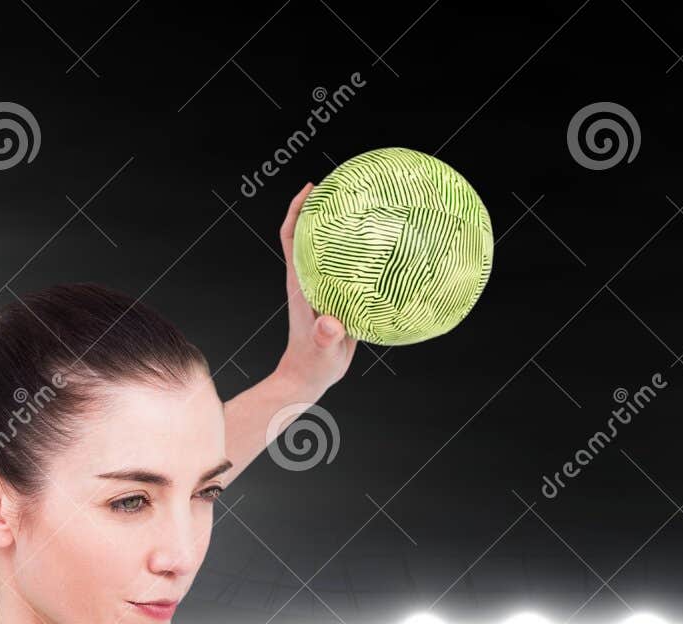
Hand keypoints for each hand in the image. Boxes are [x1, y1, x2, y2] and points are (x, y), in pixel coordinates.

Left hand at [273, 181, 356, 401]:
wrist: (311, 377)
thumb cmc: (312, 363)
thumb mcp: (320, 350)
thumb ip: (325, 336)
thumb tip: (331, 324)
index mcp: (301, 282)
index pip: (292, 236)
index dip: (298, 209)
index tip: (312, 187)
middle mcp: (311, 279)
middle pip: (313, 234)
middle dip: (325, 208)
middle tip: (348, 186)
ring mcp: (325, 287)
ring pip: (333, 250)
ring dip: (347, 230)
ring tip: (373, 209)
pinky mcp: (340, 299)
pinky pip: (353, 270)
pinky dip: (367, 257)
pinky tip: (389, 252)